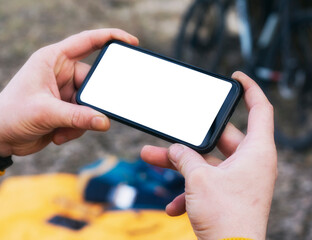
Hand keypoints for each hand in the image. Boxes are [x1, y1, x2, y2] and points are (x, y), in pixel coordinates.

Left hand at [0, 28, 138, 156]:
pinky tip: (58, 135)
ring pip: (91, 105)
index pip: (87, 41)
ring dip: (81, 121)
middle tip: (91, 117)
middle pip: (93, 83)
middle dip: (92, 103)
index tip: (131, 42)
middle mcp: (61, 73)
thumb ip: (77, 117)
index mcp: (53, 60)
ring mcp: (65, 92)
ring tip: (61, 130)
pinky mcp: (66, 109)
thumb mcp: (45, 112)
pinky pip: (84, 117)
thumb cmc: (11, 114)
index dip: (110, 37)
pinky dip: (75, 129)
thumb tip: (105, 121)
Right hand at [141, 72, 276, 239]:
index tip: (235, 77)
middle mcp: (250, 163)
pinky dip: (188, 191)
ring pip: (206, 162)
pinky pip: (206, 184)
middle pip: (220, 138)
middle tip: (171, 130)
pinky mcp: (228, 195)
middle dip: (190, 137)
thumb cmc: (226, 217)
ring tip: (150, 158)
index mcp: (256, 151)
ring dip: (180, 164)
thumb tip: (174, 149)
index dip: (249, 89)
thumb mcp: (198, 179)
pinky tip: (171, 205)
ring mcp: (239, 180)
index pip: (260, 109)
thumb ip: (183, 157)